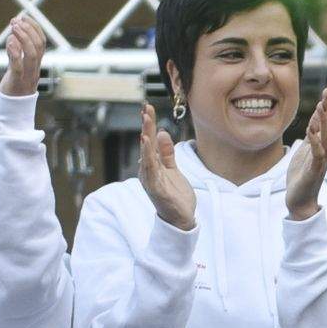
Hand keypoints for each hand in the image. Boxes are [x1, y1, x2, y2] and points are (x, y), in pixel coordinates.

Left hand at [1, 11, 47, 99]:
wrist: (12, 111)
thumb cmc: (13, 88)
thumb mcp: (18, 68)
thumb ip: (17, 54)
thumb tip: (14, 36)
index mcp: (36, 65)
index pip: (42, 42)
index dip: (35, 27)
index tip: (24, 16)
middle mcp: (34, 69)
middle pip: (39, 46)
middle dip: (29, 29)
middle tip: (17, 19)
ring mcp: (26, 76)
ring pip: (32, 54)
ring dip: (23, 36)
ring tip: (13, 26)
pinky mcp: (15, 82)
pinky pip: (17, 66)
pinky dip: (14, 52)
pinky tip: (10, 41)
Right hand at [135, 102, 197, 233]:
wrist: (181, 219)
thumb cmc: (175, 196)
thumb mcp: (173, 169)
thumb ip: (167, 153)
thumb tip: (163, 133)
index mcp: (152, 166)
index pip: (150, 142)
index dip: (149, 125)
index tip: (147, 108)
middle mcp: (148, 171)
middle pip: (147, 144)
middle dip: (146, 125)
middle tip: (145, 107)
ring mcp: (151, 179)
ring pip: (147, 153)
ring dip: (146, 136)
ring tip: (146, 120)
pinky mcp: (156, 188)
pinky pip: (151, 169)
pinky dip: (148, 155)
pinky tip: (146, 142)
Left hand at [282, 85, 326, 219]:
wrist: (300, 200)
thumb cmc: (302, 175)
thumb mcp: (305, 149)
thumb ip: (312, 134)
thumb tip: (316, 115)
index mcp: (323, 145)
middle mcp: (326, 150)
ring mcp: (321, 160)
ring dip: (324, 122)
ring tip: (320, 107)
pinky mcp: (313, 170)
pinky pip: (317, 154)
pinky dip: (315, 142)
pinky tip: (311, 131)